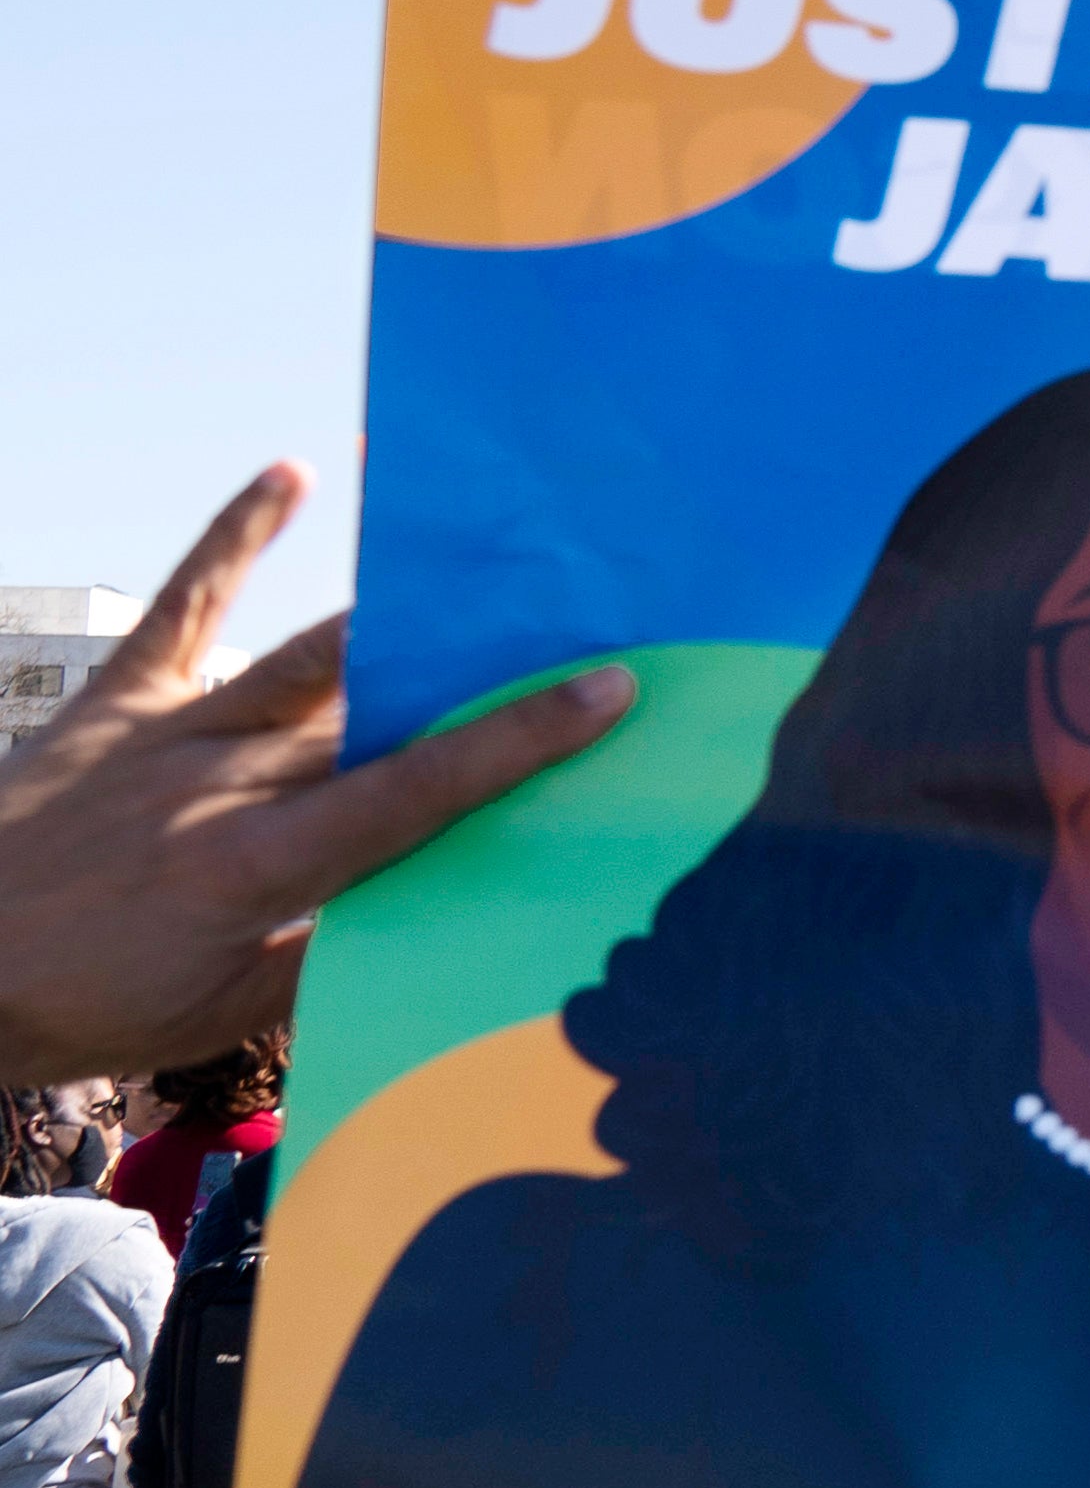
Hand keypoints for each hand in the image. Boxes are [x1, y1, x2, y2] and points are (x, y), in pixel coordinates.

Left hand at [0, 466, 632, 1095]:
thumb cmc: (84, 1008)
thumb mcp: (224, 1012)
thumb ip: (333, 950)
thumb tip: (439, 897)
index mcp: (261, 865)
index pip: (419, 788)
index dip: (520, 738)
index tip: (607, 688)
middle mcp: (225, 781)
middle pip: (381, 715)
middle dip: (484, 675)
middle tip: (577, 627)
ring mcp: (169, 730)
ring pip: (312, 659)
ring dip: (405, 620)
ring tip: (490, 573)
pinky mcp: (114, 702)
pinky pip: (189, 607)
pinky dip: (237, 536)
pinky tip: (291, 475)